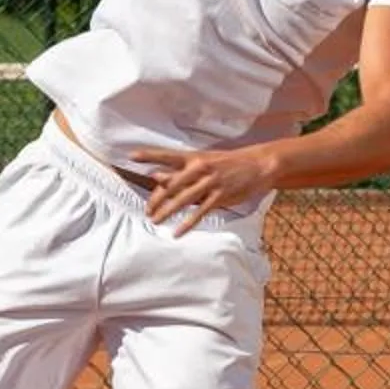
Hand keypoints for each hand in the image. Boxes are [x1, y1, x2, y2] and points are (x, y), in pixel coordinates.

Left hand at [139, 144, 276, 230]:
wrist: (258, 165)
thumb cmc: (227, 164)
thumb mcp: (204, 161)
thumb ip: (180, 171)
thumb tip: (155, 177)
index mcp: (194, 157)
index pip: (167, 155)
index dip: (149, 155)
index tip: (132, 156)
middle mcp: (199, 168)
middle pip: (171, 184)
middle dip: (156, 199)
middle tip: (146, 211)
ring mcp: (210, 182)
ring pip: (183, 199)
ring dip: (167, 212)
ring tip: (155, 221)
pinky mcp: (220, 196)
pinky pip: (200, 212)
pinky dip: (187, 224)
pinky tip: (177, 233)